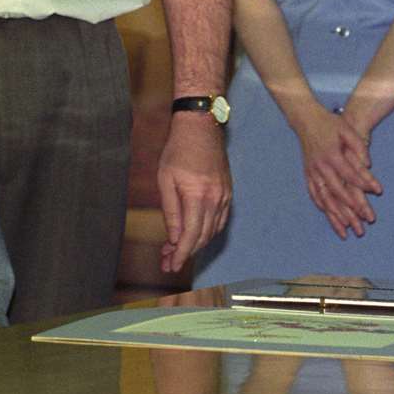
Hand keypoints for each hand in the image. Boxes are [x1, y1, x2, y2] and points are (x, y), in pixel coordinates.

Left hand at [157, 113, 232, 271]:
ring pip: (213, 230)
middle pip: (203, 236)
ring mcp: (225, 196)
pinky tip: (195, 234)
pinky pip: (220, 220)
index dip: (181, 254)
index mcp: (198, 196)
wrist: (202, 127)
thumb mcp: (165, 180)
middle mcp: (216, 199)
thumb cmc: (178, 150)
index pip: (191, 235)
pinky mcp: (228, 192)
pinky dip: (208, 232)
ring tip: (177, 250)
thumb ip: (171, 211)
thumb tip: (173, 237)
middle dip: (186, 253)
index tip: (171, 266)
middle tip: (168, 262)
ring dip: (197, 243)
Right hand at [289, 105, 380, 238]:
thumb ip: (358, 146)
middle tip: (364, 221)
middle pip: (338, 191)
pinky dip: (322, 206)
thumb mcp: (347, 129)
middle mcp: (320, 166)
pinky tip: (329, 216)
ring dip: (335, 215)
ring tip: (347, 229)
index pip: (350, 173)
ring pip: (324, 198)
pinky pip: (314, 194)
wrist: (306, 121)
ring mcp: (312, 172)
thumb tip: (368, 164)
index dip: (365, 183)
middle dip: (351, 208)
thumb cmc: (330, 124)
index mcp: (331, 155)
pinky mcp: (307, 174)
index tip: (377, 192)